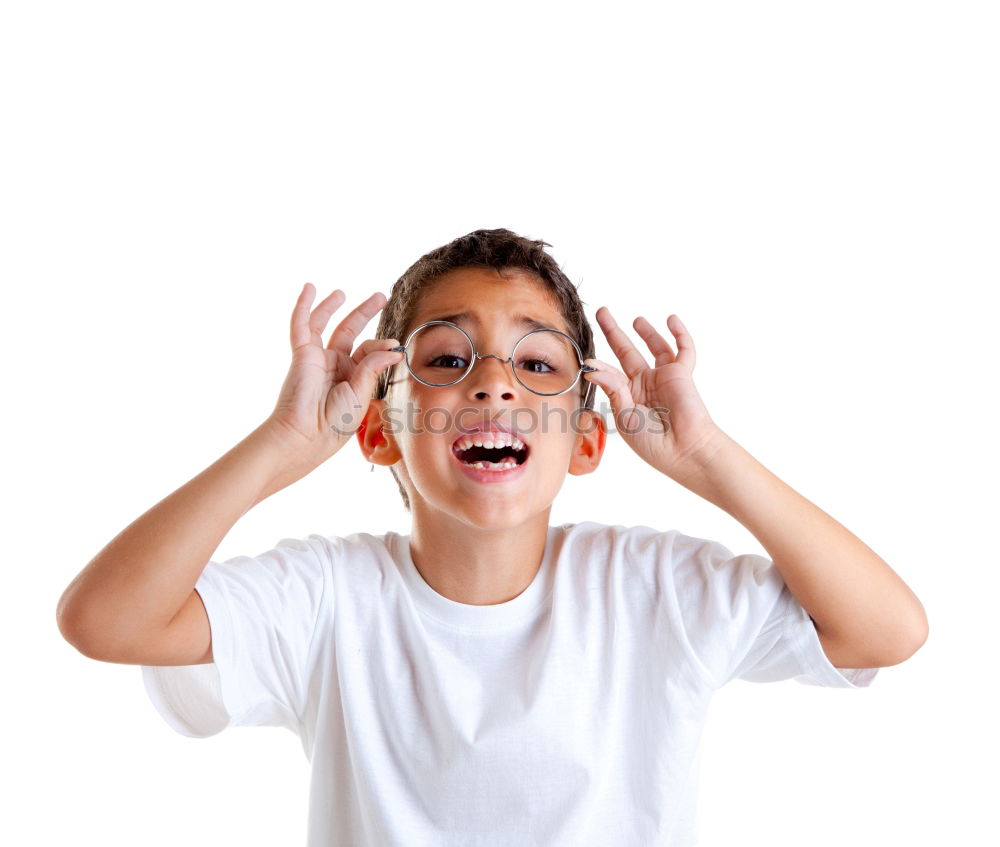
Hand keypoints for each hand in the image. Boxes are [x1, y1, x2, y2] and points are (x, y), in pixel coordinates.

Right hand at [265, 283, 402, 464]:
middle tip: (380, 296)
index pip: (369, 351)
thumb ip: (374, 367)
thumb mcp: (361, 394)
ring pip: (326, 324)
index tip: (396, 346)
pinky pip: (301, 325)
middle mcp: (335, 365)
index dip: (382, 345)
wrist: (307, 435)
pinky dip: (304, 305)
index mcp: (352, 377)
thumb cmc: (334, 423)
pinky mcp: (302, 354)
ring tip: (343, 292)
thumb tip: (394, 348)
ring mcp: (317, 358)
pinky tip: (310, 288)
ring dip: (334, 306)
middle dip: (365, 312)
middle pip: (350, 330)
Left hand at [584, 307, 723, 482]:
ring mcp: (663, 377)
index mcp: (627, 397)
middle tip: (602, 312)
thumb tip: (591, 367)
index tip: (587, 362)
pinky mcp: (681, 374)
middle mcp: (645, 385)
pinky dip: (680, 334)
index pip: (610, 373)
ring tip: (636, 319)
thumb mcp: (625, 416)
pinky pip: (684, 350)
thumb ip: (611, 388)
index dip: (599, 366)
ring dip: (646, 332)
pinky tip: (672, 320)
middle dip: (614, 331)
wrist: (683, 450)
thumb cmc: (652, 442)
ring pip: (654, 347)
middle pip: (626, 351)